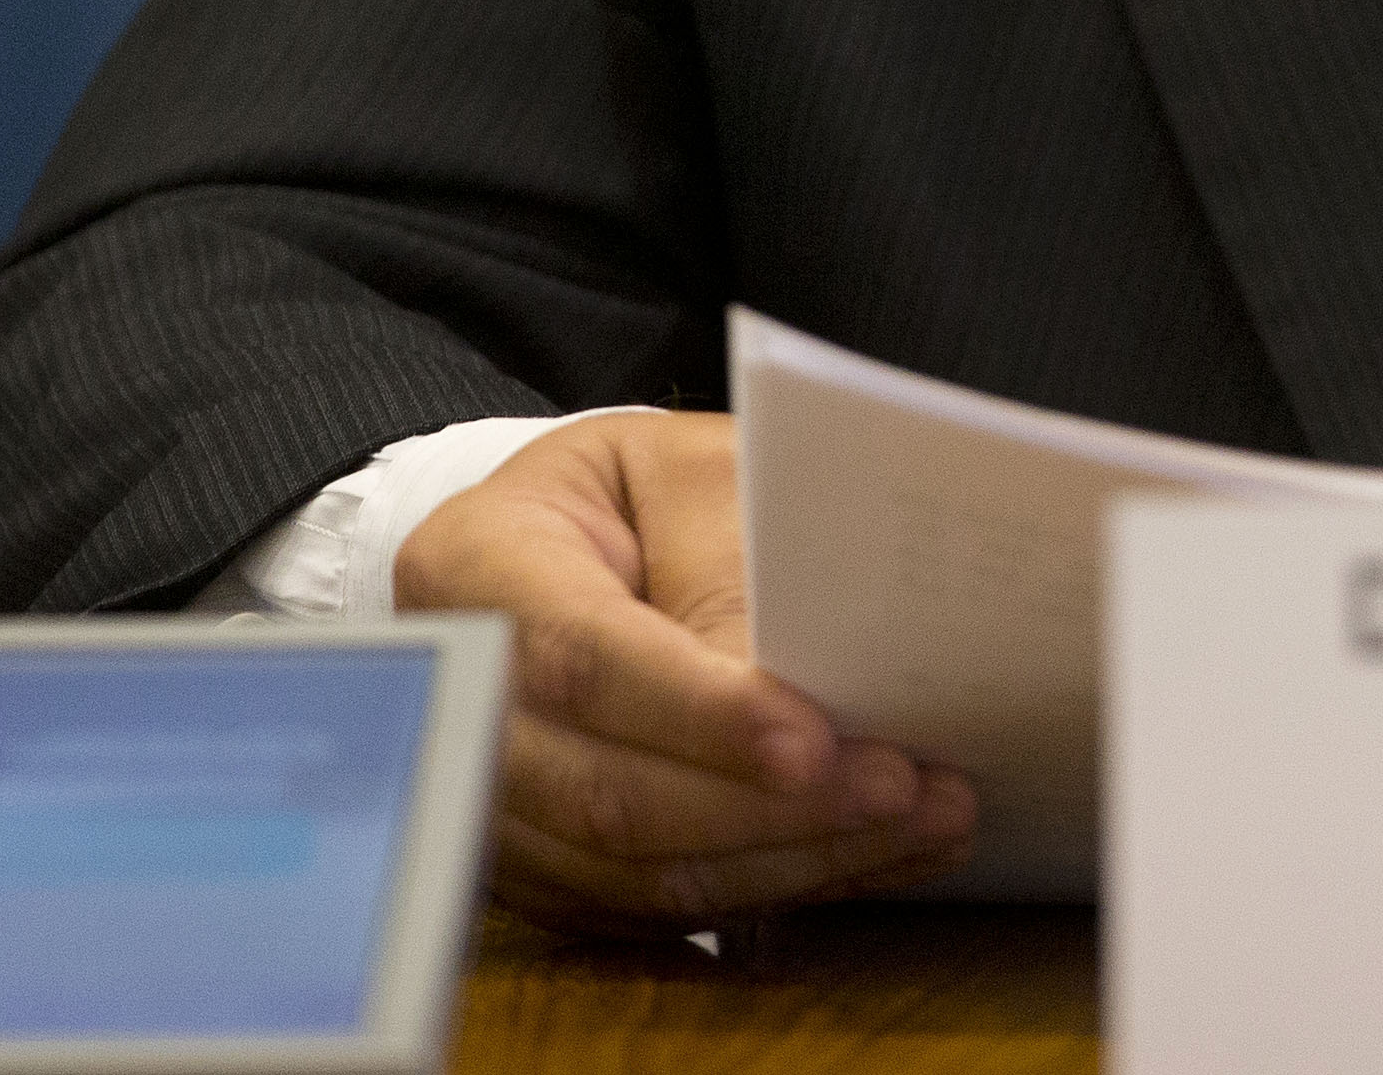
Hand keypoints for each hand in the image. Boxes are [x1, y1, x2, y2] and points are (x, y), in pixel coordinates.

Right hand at [394, 410, 976, 930]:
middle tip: (901, 788)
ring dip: (792, 859)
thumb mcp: (692, 476)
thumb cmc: (646, 492)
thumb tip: (817, 700)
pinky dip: (776, 886)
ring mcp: (491, 802)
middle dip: (769, 808)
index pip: (583, 658)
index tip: (814, 742)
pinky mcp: (546, 868)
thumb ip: (736, 572)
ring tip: (920, 821)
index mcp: (477, 566)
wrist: (580, 540)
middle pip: (605, 793)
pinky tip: (873, 854)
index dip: (699, 713)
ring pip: (636, 872)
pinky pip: (657, 907)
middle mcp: (462, 699)